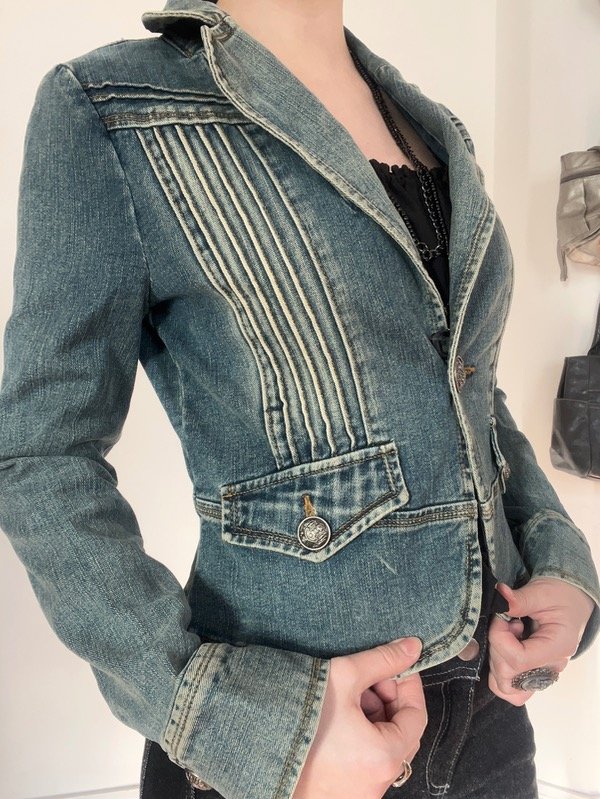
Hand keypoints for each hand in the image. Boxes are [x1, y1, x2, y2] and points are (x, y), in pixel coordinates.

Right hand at [292, 637, 426, 798]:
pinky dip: (358, 738)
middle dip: (387, 700)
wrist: (254, 746)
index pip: (417, 715)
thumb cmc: (298, 716)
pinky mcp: (341, 794)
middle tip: (368, 677)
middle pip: (399, 733)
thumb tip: (412, 647)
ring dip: (371, 718)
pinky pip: (363, 762)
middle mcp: (376, 783)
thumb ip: (382, 659)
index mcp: (384, 756)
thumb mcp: (344, 676)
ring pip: (380, 747)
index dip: (408, 684)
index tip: (397, 664)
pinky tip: (335, 718)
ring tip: (345, 696)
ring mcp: (359, 793)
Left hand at [488, 576, 594, 705]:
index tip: (499, 618)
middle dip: (496, 648)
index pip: (518, 660)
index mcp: (557, 648)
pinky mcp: (532, 671)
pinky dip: (500, 669)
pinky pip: (511, 685)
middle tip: (504, 624)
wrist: (572, 600)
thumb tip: (499, 596)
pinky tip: (506, 646)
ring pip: (506, 687)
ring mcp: (542, 673)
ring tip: (507, 636)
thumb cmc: (561, 596)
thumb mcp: (541, 592)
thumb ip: (519, 599)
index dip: (499, 638)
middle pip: (508, 678)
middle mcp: (551, 667)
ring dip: (496, 659)